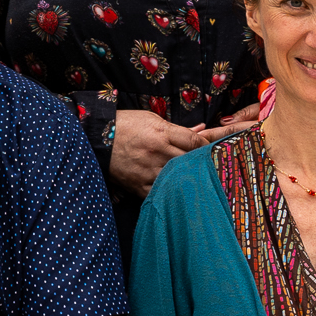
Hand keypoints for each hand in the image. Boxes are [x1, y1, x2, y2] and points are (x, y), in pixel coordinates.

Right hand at [105, 106, 252, 196]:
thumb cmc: (125, 125)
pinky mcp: (139, 185)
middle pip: (191, 161)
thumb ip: (178, 128)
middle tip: (221, 171)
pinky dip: (172, 194)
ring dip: (192, 182)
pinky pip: (162, 193)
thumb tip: (202, 129)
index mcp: (162, 132)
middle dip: (206, 165)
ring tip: (207, 186)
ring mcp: (149, 170)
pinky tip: (182, 195)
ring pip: (179, 179)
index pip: (195, 141)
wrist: (95, 137)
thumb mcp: (152, 119)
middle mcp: (158, 152)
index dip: (210, 147)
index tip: (218, 151)